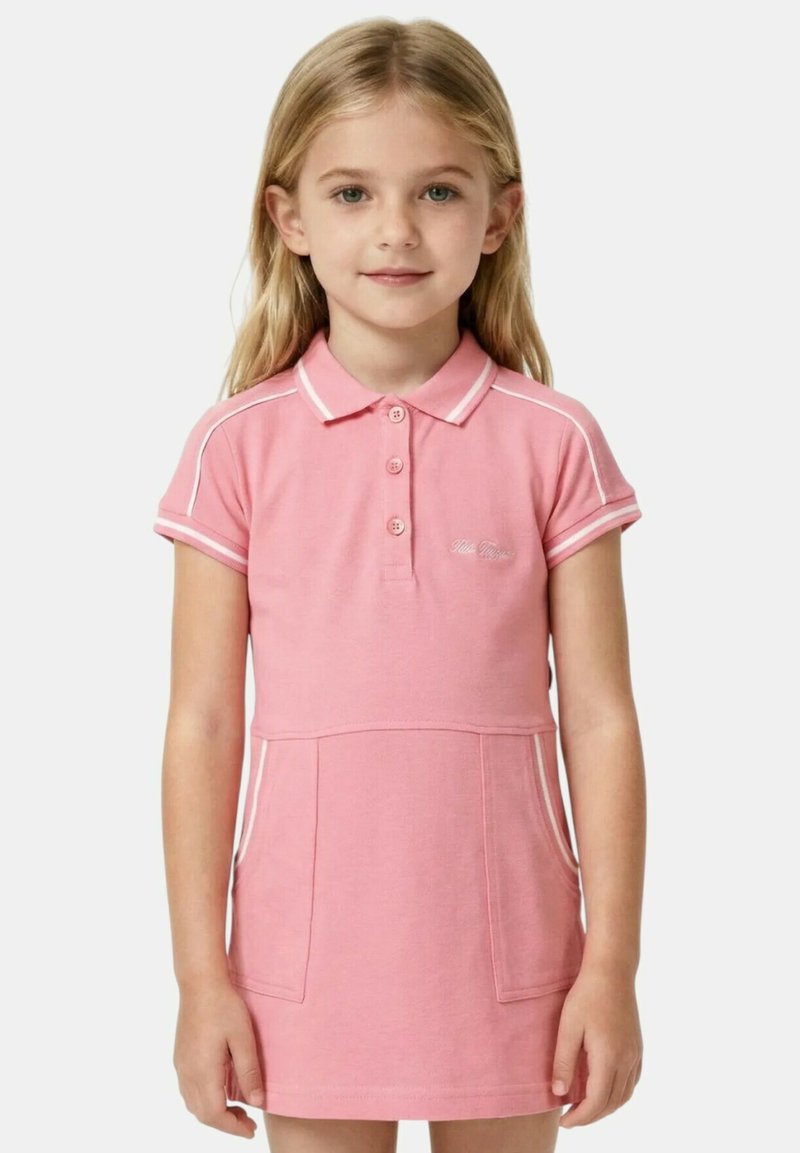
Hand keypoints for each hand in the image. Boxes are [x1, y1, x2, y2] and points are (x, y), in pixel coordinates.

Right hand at [174, 977, 264, 1137]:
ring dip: (213, 1113)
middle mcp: (187, 1073)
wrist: (200, 983)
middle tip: (249, 1122)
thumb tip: (257, 1104)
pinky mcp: (180, 1057)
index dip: (233, 1128)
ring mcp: (181, 1066)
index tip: (251, 1131)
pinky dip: (204, 1100)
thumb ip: (249, 1073)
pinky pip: (189, 1090)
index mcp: (203, 1071)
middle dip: (225, 1123)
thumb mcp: (243, 1039)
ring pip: (193, 1104)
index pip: (215, 1115)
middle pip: (203, 1114)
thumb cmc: (224, 1007)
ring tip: (237, 1108)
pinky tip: (220, 1090)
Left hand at [551, 963, 642, 1127]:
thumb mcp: (568, 1027)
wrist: (612, 970)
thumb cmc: (586, 995)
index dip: (580, 1117)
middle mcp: (626, 1060)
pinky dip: (619, 1093)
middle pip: (612, 1103)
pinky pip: (632, 1081)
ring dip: (606, 1107)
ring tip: (585, 1107)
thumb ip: (563, 1061)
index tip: (564, 1121)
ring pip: (625, 1095)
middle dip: (592, 1116)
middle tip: (570, 1117)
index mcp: (609, 1057)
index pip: (597, 1102)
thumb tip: (559, 1093)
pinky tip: (605, 1089)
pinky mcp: (637, 1046)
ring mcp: (635, 1053)